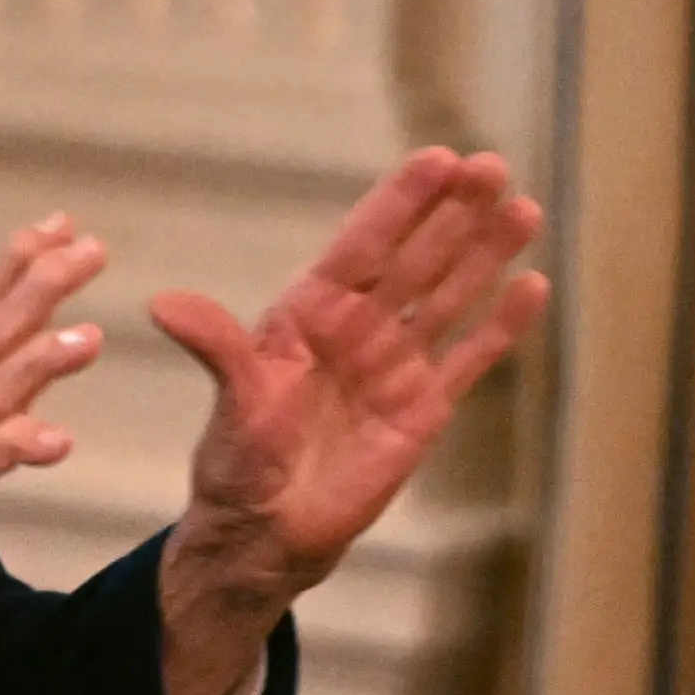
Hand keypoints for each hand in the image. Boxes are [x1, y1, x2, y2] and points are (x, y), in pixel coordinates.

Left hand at [148, 148, 547, 694]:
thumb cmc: (239, 463)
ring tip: (525, 209)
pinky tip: (532, 286)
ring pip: (449, 297)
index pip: (364, 244)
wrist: (266, 535)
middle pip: (415, 258)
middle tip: (492, 166)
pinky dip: (501, 326)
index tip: (438, 159)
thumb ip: (215, 347)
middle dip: (453, 214)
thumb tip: (162, 304)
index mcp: (311, 313)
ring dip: (486, 254)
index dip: (401, 203)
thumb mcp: (232, 402)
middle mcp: (358, 328)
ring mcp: (396, 366)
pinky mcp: (424, 409)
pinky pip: (469, 359)